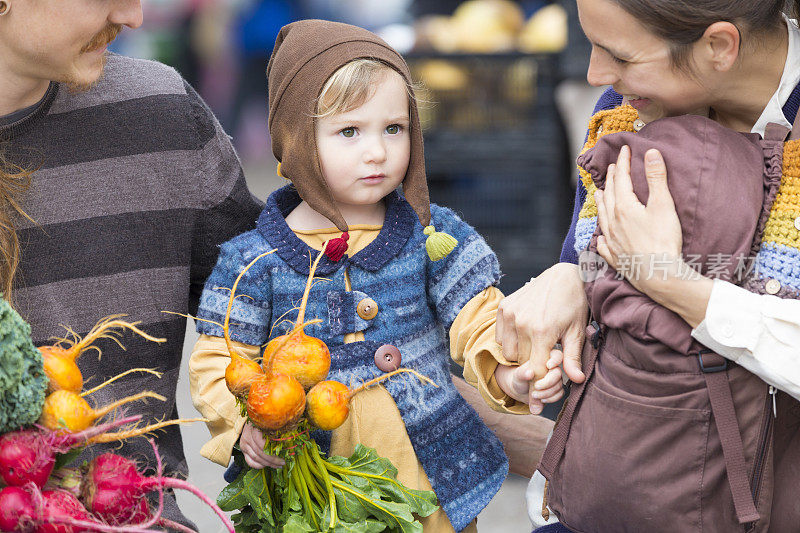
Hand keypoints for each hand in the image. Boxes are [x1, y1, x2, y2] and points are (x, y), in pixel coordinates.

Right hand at [240, 422, 284, 469]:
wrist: (251, 420)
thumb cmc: (264, 421)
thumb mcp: (271, 423)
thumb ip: (278, 431)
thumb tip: (289, 441)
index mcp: (255, 428)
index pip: (262, 444)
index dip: (273, 451)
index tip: (284, 454)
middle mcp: (247, 436)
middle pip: (260, 452)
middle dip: (272, 460)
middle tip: (283, 463)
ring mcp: (244, 443)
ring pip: (255, 458)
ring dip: (268, 464)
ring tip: (278, 465)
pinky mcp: (243, 449)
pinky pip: (249, 461)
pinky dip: (258, 465)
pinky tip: (266, 465)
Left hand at [495, 357, 565, 413]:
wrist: (520, 390)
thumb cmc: (519, 378)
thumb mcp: (518, 375)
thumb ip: (522, 373)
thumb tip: (530, 373)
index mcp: (545, 359)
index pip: (556, 355)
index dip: (555, 360)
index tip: (548, 366)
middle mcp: (553, 368)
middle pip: (558, 373)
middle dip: (547, 382)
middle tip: (536, 387)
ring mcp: (556, 379)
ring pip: (559, 385)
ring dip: (547, 392)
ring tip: (534, 395)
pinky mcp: (557, 390)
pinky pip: (559, 394)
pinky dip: (551, 398)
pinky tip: (541, 400)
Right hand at [496, 263, 587, 385]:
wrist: (562, 276)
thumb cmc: (573, 305)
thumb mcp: (577, 332)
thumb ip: (573, 358)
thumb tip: (576, 380)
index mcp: (542, 331)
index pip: (535, 369)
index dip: (541, 378)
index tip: (545, 384)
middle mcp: (522, 323)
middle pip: (521, 362)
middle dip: (533, 363)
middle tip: (545, 354)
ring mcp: (510, 314)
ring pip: (508, 352)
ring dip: (520, 353)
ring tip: (535, 343)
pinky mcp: (504, 307)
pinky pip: (500, 337)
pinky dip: (510, 340)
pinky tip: (524, 332)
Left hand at [594, 146, 682, 291]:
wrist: (658, 275)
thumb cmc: (663, 240)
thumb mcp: (663, 205)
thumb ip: (656, 178)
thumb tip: (650, 152)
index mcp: (623, 207)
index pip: (620, 179)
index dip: (623, 163)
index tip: (624, 150)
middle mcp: (612, 223)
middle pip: (609, 195)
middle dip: (611, 179)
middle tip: (612, 168)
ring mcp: (612, 242)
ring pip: (602, 217)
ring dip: (601, 202)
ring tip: (599, 193)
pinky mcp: (615, 258)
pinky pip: (603, 245)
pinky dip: (601, 237)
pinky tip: (600, 239)